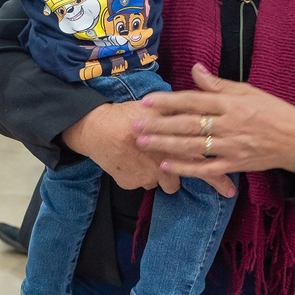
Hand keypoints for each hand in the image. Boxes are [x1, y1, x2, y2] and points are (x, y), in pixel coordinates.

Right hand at [62, 101, 184, 194]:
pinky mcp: (128, 184)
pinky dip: (133, 175)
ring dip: (150, 175)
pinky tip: (127, 161)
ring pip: (153, 183)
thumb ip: (179, 117)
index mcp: (174, 152)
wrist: (96, 127)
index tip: (195, 168)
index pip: (196, 168)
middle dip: (170, 176)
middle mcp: (161, 170)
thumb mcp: (157, 110)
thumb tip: (197, 117)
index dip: (196, 169)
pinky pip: (136, 184)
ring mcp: (144, 179)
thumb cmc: (128, 116)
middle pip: (174, 184)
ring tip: (141, 160)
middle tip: (160, 163)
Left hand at [133, 63, 294, 181]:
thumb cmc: (274, 112)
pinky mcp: (235, 165)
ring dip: (165, 145)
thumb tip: (195, 69)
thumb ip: (219, 85)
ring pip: (193, 146)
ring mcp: (232, 147)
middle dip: (159, 125)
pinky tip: (166, 165)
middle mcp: (230, 125)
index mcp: (232, 104)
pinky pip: (206, 168)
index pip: (195, 100)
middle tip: (134, 124)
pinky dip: (186, 168)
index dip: (169, 101)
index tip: (147, 101)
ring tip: (142, 142)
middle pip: (188, 124)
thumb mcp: (249, 92)